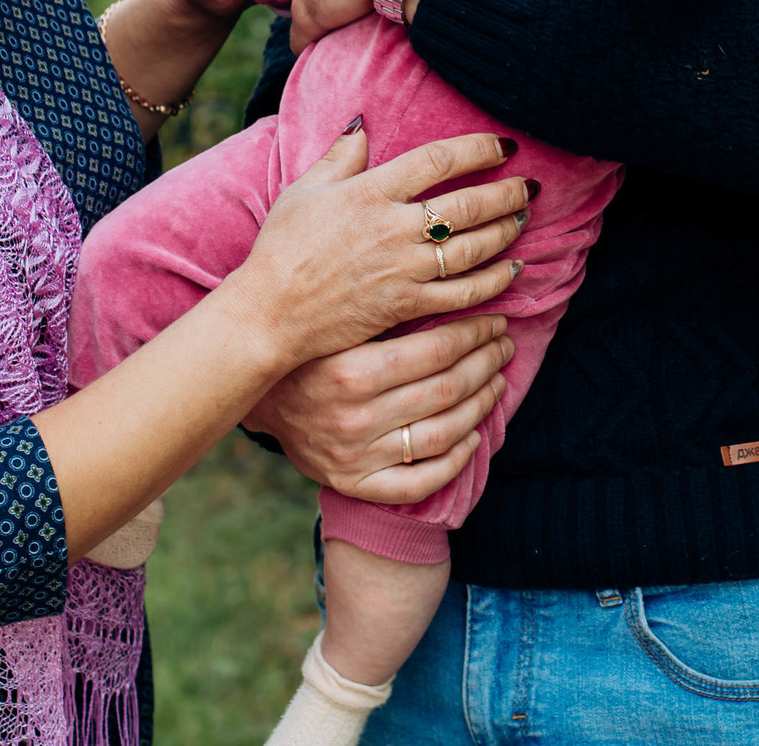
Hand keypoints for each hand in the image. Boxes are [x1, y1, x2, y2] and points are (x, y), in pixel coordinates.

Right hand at [225, 121, 527, 362]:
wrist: (270, 313)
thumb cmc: (281, 248)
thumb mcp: (303, 190)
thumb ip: (340, 156)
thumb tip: (362, 122)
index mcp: (369, 192)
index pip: (438, 160)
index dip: (478, 149)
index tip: (504, 147)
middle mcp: (392, 227)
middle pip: (467, 204)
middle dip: (506, 192)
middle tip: (530, 185)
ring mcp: (402, 269)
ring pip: (472, 248)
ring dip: (505, 231)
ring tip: (524, 218)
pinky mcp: (406, 305)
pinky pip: (462, 294)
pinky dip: (493, 282)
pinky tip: (512, 272)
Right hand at [245, 315, 516, 502]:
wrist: (256, 392)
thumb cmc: (305, 343)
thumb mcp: (336, 317)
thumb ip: (385, 301)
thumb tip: (446, 273)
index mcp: (348, 369)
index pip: (435, 351)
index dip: (475, 333)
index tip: (494, 320)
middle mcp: (353, 416)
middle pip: (444, 391)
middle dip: (485, 364)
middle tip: (502, 346)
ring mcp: (354, 456)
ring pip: (440, 434)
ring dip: (480, 408)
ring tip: (495, 383)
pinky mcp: (354, 484)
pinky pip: (417, 483)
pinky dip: (454, 462)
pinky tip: (472, 438)